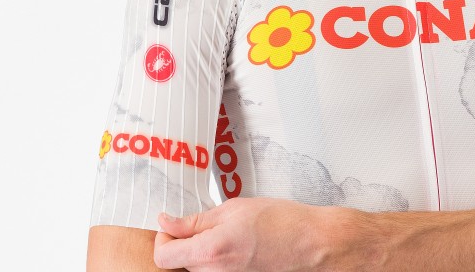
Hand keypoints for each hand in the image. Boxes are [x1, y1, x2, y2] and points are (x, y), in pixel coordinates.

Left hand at [153, 196, 362, 271]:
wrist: (311, 244)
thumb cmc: (279, 222)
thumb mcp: (232, 209)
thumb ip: (194, 220)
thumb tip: (166, 222)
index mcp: (209, 252)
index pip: (163, 255)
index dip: (163, 235)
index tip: (172, 222)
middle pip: (178, 263)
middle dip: (182, 241)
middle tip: (200, 222)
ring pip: (195, 267)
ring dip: (199, 250)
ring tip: (222, 231)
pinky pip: (214, 271)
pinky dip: (215, 258)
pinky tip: (233, 243)